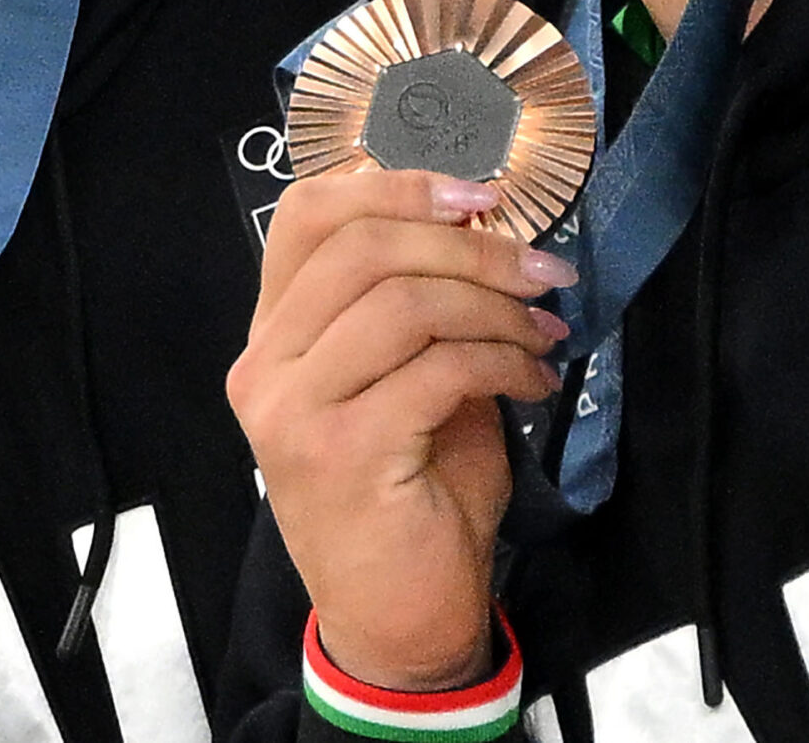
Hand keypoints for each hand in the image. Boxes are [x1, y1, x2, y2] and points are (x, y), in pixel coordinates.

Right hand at [227, 170, 570, 690]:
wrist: (399, 623)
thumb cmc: (410, 498)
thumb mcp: (407, 384)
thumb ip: (418, 309)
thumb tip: (489, 230)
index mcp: (273, 337)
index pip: (310, 216)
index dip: (398, 184)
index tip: (481, 194)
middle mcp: (264, 367)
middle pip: (363, 246)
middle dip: (470, 246)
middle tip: (541, 270)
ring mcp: (293, 411)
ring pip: (403, 302)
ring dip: (495, 306)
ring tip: (544, 333)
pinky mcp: (342, 453)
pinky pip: (438, 369)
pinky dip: (502, 362)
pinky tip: (535, 382)